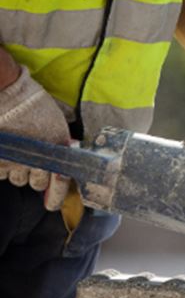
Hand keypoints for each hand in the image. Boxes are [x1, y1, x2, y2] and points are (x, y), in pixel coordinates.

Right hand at [0, 64, 71, 210]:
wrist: (7, 92)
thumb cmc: (33, 104)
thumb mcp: (55, 123)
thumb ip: (60, 143)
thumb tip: (65, 156)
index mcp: (58, 148)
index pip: (60, 181)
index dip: (56, 195)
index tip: (51, 205)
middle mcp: (38, 159)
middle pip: (37, 184)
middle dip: (37, 178)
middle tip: (33, 165)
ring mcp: (17, 161)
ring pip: (18, 180)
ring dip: (19, 172)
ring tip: (18, 155)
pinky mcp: (0, 160)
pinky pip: (2, 173)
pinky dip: (3, 166)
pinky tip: (6, 153)